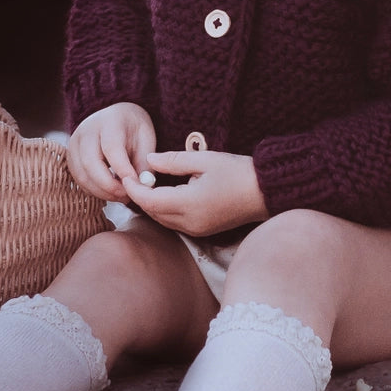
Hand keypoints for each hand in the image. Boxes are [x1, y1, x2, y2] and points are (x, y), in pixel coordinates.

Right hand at [67, 102, 155, 201]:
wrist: (117, 118)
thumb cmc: (134, 131)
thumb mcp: (147, 141)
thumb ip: (144, 164)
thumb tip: (140, 187)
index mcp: (110, 121)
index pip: (112, 148)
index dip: (123, 170)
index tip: (136, 185)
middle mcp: (87, 130)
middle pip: (91, 163)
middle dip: (110, 186)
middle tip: (127, 196)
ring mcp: (74, 143)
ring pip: (82, 175)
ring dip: (102, 192)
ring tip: (121, 196)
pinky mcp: (70, 157)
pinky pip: (79, 180)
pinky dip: (94, 191)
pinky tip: (110, 191)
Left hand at [120, 150, 269, 237]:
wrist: (265, 192)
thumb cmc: (237, 172)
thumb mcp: (204, 160)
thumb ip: (173, 160)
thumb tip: (148, 160)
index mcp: (190, 204)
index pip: (150, 201)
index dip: (134, 189)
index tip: (126, 175)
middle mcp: (190, 222)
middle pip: (153, 213)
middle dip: (140, 197)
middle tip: (134, 177)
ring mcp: (197, 230)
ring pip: (162, 220)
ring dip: (151, 205)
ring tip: (147, 184)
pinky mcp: (202, 231)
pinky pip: (174, 223)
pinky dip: (163, 210)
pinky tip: (164, 194)